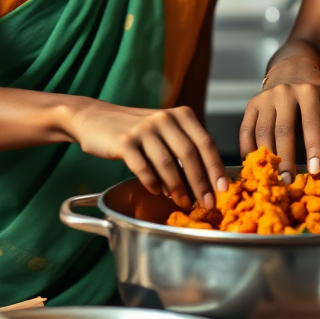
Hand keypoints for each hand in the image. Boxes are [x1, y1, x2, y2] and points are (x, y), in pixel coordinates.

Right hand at [69, 101, 227, 208]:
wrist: (95, 118)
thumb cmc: (137, 130)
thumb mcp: (165, 129)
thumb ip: (184, 147)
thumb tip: (207, 181)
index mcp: (181, 114)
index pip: (205, 143)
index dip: (216, 168)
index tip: (224, 189)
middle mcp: (164, 118)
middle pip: (190, 155)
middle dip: (201, 183)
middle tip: (207, 204)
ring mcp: (143, 129)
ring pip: (167, 164)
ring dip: (177, 187)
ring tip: (182, 202)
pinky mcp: (124, 142)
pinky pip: (143, 168)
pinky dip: (153, 183)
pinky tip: (157, 192)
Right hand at [239, 57, 319, 180]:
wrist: (292, 68)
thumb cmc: (315, 93)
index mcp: (309, 93)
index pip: (311, 124)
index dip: (313, 148)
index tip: (314, 170)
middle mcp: (285, 92)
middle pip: (283, 130)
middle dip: (286, 158)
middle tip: (289, 181)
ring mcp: (265, 98)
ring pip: (263, 132)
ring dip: (267, 157)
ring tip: (273, 177)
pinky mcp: (252, 104)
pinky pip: (246, 130)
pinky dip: (248, 149)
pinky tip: (255, 163)